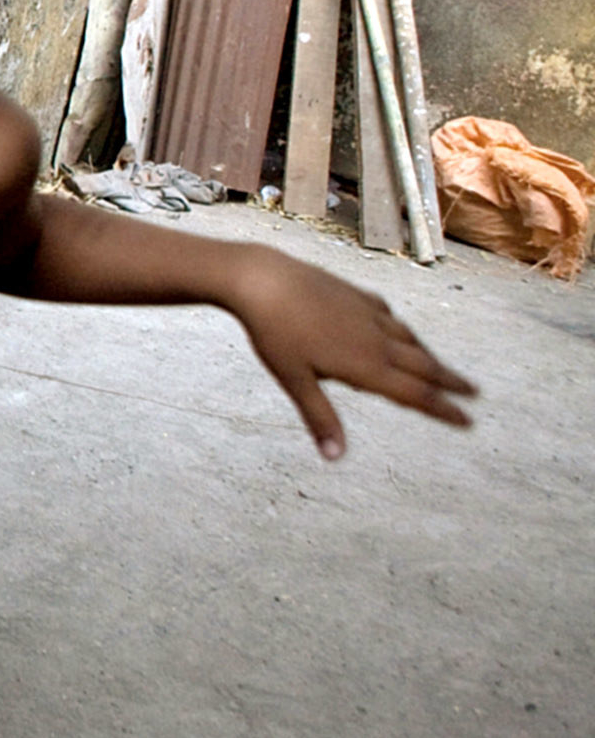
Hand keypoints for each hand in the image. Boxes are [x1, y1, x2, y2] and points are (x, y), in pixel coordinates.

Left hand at [227, 253, 476, 459]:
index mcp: (365, 366)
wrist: (262, 279)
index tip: (468, 422)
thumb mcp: (294, 380)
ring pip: (408, 338)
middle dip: (449, 382)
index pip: (415, 395)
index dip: (443, 410)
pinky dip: (400, 328)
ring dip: (429, 355)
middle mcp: (375, 340)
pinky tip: (398, 328)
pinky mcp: (354, 294)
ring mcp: (366, 313)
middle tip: (475, 393)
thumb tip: (335, 458)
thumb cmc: (274, 333)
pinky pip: (387, 314)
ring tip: (441, 367)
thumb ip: (320, 418)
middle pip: (423, 365)